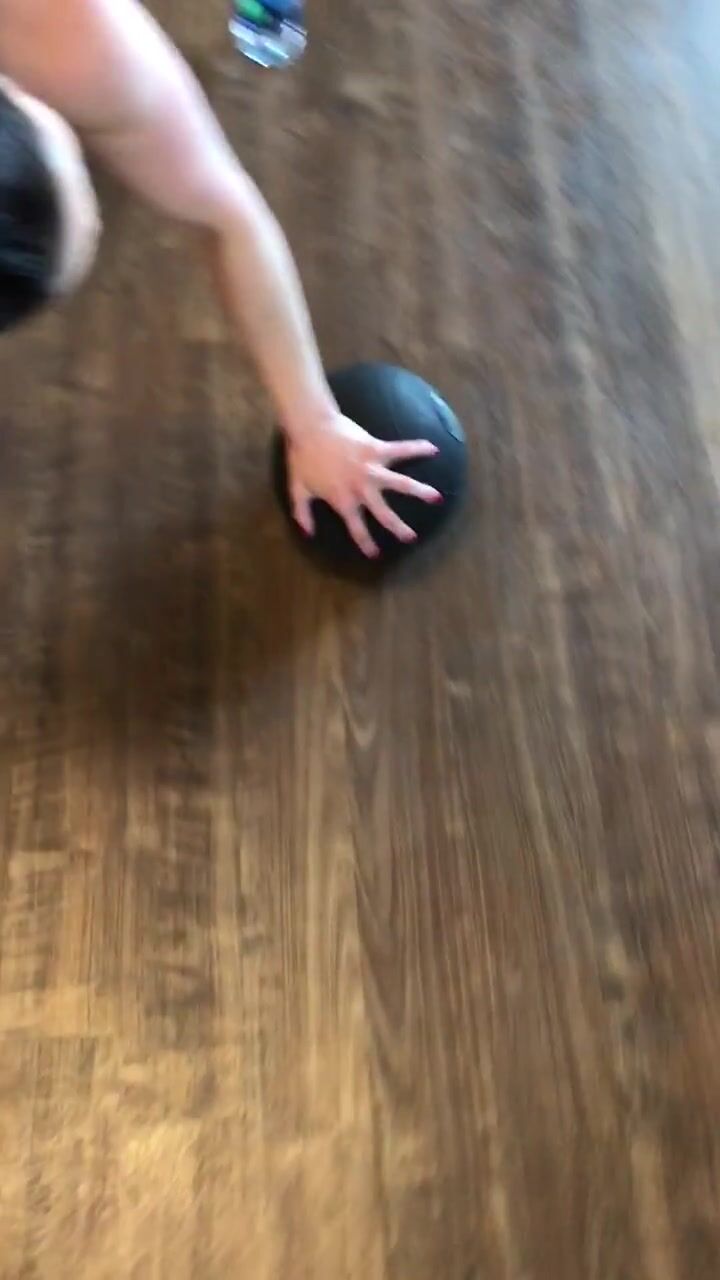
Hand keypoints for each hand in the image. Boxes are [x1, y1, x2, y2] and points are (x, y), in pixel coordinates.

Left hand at [286, 412, 442, 556]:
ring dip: (420, 491)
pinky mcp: (377, 449)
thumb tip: (307, 532)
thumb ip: (302, 513)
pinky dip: (417, 448)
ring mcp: (371, 469)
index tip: (375, 554)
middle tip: (411, 538)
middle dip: (398, 528)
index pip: (356, 528)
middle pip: (384, 514)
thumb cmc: (302, 457)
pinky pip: (401, 449)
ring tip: (437, 498)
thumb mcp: (298, 489)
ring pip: (401, 484)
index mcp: (343, 501)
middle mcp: (361, 489)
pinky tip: (433, 448)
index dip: (366, 543)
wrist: (310, 427)